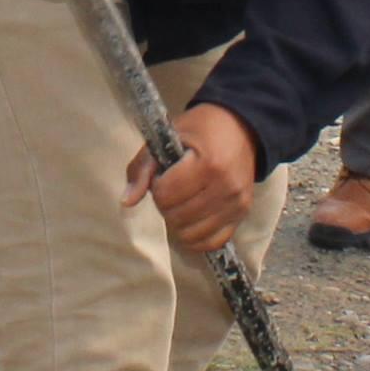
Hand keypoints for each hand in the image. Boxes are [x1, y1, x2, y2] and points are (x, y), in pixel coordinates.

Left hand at [123, 100, 261, 253]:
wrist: (241, 128)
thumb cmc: (200, 130)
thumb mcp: (167, 137)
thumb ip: (142, 168)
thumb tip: (126, 202)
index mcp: (208, 164)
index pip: (165, 195)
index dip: (157, 187)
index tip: (164, 176)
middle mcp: (225, 187)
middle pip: (176, 217)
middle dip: (165, 205)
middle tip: (172, 189)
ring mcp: (236, 204)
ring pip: (191, 234)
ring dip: (178, 222)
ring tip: (183, 202)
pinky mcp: (243, 214)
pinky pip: (212, 242)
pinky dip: (196, 238)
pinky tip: (191, 222)